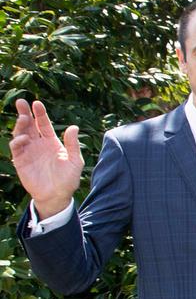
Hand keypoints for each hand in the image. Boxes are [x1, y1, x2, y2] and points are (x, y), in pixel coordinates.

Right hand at [10, 99, 83, 217]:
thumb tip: (74, 127)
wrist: (57, 196)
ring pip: (21, 133)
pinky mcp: (21, 161)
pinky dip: (18, 140)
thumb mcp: (75, 160)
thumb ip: (73, 144)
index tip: (36, 103)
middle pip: (30, 125)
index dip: (40, 114)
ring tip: (24, 118)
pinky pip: (16, 147)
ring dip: (21, 125)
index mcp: (52, 142)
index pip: (44, 124)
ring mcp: (29, 152)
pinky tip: (24, 138)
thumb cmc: (68, 179)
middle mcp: (39, 144)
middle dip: (25, 113)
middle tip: (21, 102)